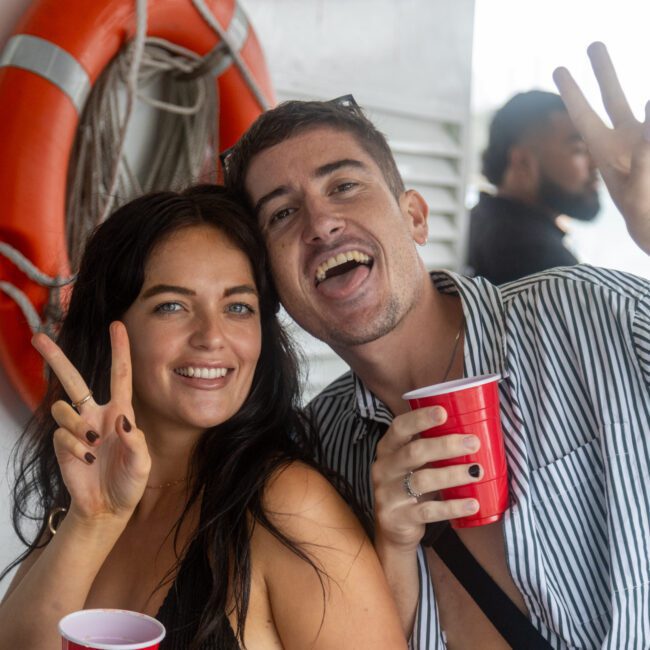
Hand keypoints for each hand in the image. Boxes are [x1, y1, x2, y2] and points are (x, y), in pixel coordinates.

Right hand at [32, 322, 150, 523]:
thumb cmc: (129, 482)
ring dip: (77, 424)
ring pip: (63, 407)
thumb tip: (124, 421)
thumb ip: (137, 443)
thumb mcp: (142, 464)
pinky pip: (60, 434)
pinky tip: (85, 458)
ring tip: (92, 443)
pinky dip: (73, 445)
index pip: (120, 375)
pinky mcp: (63, 445)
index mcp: (120, 412)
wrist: (107, 508)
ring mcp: (78, 429)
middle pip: (73, 379)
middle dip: (56, 358)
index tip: (116, 324)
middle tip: (38, 337)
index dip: (120, 350)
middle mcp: (96, 414)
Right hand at [371, 406, 480, 551]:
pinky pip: (428, 511)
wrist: (393, 530)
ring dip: (452, 474)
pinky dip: (453, 507)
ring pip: (422, 480)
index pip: (399, 428)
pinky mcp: (397, 518)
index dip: (420, 418)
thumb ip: (430, 448)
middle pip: (414, 452)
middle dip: (445, 445)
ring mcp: (387, 494)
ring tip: (477, 472)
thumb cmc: (409, 487)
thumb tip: (470, 429)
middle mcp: (383, 469)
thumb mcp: (412, 465)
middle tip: (473, 442)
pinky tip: (473, 503)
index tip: (443, 412)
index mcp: (387, 449)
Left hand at [554, 42, 649, 253]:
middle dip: (603, 72)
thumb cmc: (642, 212)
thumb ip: (644, 154)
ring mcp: (645, 139)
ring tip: (605, 55)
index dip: (572, 93)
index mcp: (605, 151)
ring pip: (643, 103)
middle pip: (613, 98)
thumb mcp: (638, 187)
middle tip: (594, 44)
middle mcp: (624, 140)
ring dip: (642, 87)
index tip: (560, 68)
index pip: (584, 116)